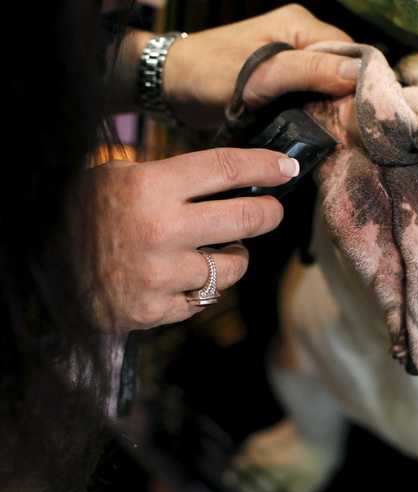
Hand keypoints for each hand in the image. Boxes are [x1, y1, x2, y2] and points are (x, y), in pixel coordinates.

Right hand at [74, 149, 298, 332]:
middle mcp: (161, 231)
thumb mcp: (121, 177)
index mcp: (150, 188)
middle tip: (270, 210)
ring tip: (216, 250)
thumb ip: (173, 178)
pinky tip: (183, 277)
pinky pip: (205, 299)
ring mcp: (160, 276)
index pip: (225, 168)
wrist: (41, 267)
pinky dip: (202, 288)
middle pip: (246, 219)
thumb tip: (235, 176)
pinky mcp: (156, 310)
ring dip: (234, 257)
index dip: (264, 165)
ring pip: (233, 267)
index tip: (287, 167)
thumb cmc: (85, 213)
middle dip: (268, 213)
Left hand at [162, 4, 359, 127]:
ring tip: (343, 137)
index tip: (368, 115)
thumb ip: (309, 73)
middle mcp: (302, 41)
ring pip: (330, 88)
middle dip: (350, 100)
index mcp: (300, 25)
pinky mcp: (283, 84)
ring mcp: (292, 63)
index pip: (349, 52)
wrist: (174, 86)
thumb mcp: (262, 74)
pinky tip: (323, 134)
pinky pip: (312, 99)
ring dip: (335, 111)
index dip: (361, 82)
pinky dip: (318, 116)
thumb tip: (357, 76)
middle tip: (356, 133)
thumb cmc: (211, 73)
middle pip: (342, 71)